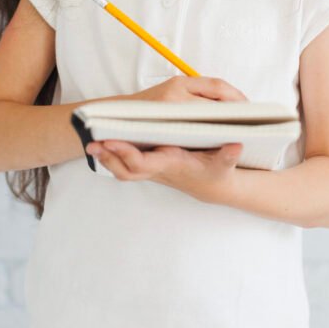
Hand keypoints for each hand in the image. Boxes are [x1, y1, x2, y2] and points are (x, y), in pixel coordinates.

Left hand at [85, 75, 246, 202]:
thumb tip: (236, 146)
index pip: (143, 162)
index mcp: (171, 164)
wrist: (214, 186)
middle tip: (92, 143)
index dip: (126, 153)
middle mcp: (158, 169)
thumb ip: (229, 156)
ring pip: (122, 170)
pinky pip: (126, 165)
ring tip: (93, 144)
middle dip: (108, 157)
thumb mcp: (226, 165)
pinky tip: (105, 144)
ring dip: (107, 159)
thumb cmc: (218, 173)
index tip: (111, 141)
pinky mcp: (151, 164)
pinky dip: (114, 157)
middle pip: (125, 169)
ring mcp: (152, 169)